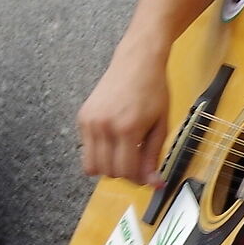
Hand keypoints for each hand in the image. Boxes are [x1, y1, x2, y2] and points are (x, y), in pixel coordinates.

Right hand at [77, 45, 170, 182]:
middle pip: (107, 172)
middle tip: (136, 163)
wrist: (137, 61)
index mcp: (128, 128)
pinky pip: (86, 149)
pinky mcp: (83, 117)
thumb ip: (154, 156)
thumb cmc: (153, 89)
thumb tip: (153, 183)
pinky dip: (99, 152)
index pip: (125, 171)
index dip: (137, 179)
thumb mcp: (161, 125)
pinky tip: (114, 139)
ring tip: (123, 153)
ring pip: (91, 166)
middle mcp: (105, 126)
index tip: (145, 176)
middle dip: (123, 174)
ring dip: (108, 167)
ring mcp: (90, 121)